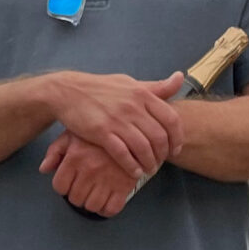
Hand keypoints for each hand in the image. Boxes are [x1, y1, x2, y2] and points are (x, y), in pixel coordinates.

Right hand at [40, 70, 184, 177]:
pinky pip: (122, 153)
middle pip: (159, 137)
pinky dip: (132, 166)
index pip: (171, 119)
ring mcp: (117, 120)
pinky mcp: (101, 132)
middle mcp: (133, 107)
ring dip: (149, 163)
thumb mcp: (130, 83)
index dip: (177, 138)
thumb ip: (155, 86)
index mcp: (142, 94)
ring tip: (149, 169)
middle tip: (160, 162)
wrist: (68, 92)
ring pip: (143, 147)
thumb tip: (180, 77)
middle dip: (163, 154)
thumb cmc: (101, 88)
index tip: (175, 149)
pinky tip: (134, 172)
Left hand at [41, 133, 142, 216]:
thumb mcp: (72, 134)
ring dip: (91, 203)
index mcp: (75, 158)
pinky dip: (107, 209)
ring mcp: (108, 179)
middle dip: (77, 195)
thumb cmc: (99, 132)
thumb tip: (44, 169)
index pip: (60, 186)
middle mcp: (90, 170)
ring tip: (94, 193)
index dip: (63, 186)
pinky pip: (112, 208)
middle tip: (83, 188)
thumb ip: (55, 151)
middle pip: (75, 198)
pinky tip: (106, 201)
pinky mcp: (125, 185)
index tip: (69, 184)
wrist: (130, 128)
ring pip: (92, 206)